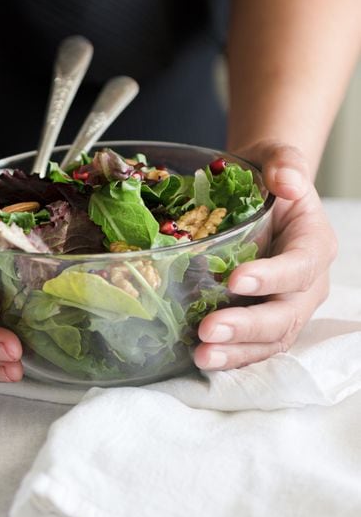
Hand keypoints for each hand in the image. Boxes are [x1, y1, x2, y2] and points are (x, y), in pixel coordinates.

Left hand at [194, 141, 336, 369]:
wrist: (259, 191)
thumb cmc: (268, 176)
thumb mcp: (277, 157)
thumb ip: (285, 164)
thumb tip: (287, 182)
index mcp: (314, 243)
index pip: (299, 267)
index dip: (271, 277)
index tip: (233, 280)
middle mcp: (307, 283)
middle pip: (285, 314)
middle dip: (247, 326)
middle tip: (209, 330)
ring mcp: (287, 306)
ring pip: (271, 339)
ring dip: (237, 351)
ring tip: (201, 356)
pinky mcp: (263, 320)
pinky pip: (254, 346)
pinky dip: (231, 356)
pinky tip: (201, 359)